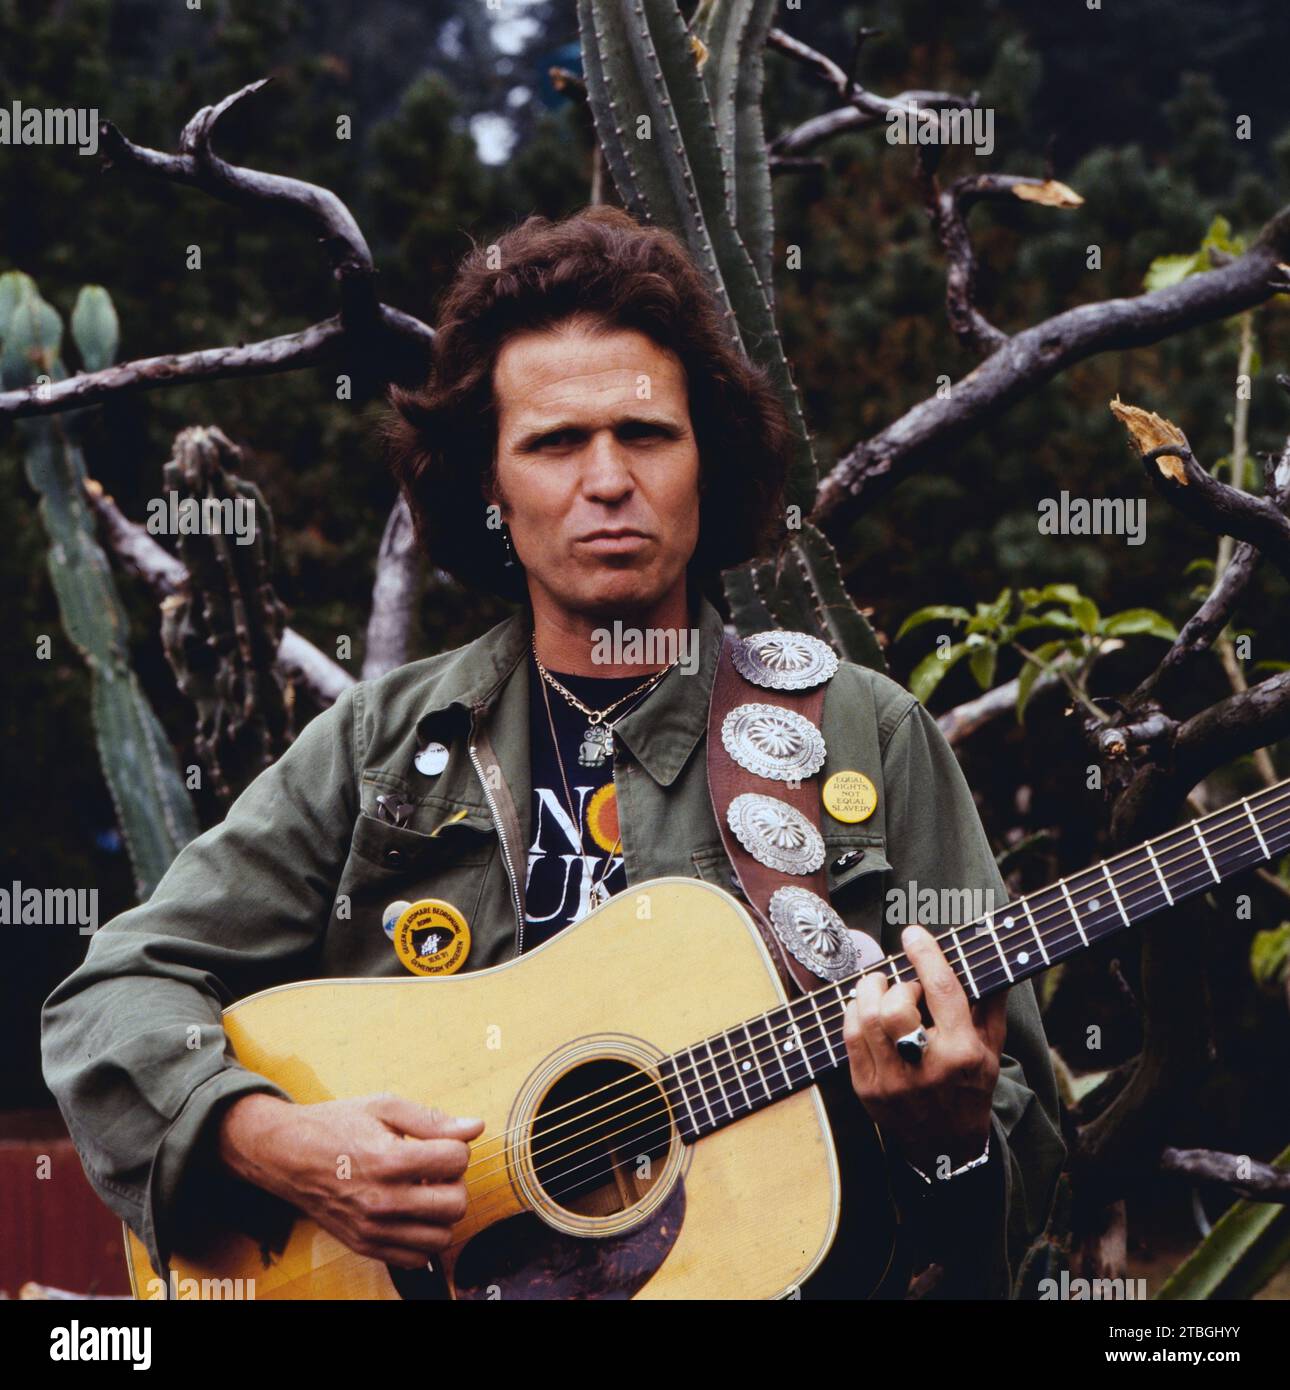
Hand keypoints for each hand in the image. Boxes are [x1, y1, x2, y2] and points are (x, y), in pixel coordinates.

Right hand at [217, 1093, 484, 1267]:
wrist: (286, 1155)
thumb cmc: (336, 1125)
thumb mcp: (384, 1106)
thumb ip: (432, 1119)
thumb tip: (476, 1127)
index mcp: (388, 1160)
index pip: (456, 1160)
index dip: (456, 1146)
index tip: (441, 1142)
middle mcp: (381, 1201)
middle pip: (455, 1204)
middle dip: (454, 1182)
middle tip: (436, 1168)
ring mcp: (372, 1228)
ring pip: (441, 1237)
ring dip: (441, 1212)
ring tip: (422, 1190)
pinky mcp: (364, 1245)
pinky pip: (415, 1257)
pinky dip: (422, 1237)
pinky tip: (409, 1211)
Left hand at [843, 923, 1007, 1174]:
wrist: (948, 1148)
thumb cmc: (971, 1088)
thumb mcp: (992, 1049)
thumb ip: (989, 1001)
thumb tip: (986, 954)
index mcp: (963, 1053)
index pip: (942, 990)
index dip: (926, 955)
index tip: (913, 934)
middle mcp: (926, 1067)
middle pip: (895, 1006)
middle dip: (895, 984)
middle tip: (904, 986)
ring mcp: (892, 1081)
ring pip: (866, 1018)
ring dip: (870, 993)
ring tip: (881, 991)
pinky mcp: (866, 1089)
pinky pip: (850, 1036)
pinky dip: (854, 1014)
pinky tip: (867, 1012)